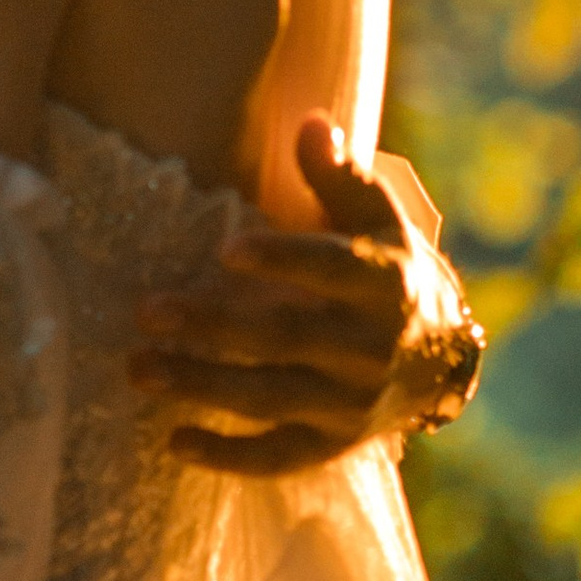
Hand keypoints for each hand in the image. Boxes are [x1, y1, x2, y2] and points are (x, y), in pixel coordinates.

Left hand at [129, 114, 483, 476]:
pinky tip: (174, 441)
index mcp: (384, 283)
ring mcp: (350, 404)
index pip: (331, 270)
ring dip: (201, 386)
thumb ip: (339, 176)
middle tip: (147, 310)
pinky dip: (228, 456)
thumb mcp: (380, 218)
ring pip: (271, 399)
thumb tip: (311, 122)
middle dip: (214, 328)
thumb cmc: (391, 271)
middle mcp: (370, 349)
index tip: (225, 249)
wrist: (443, 362)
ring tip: (137, 367)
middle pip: (286, 339)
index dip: (282, 261)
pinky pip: (278, 458)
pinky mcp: (331, 446)